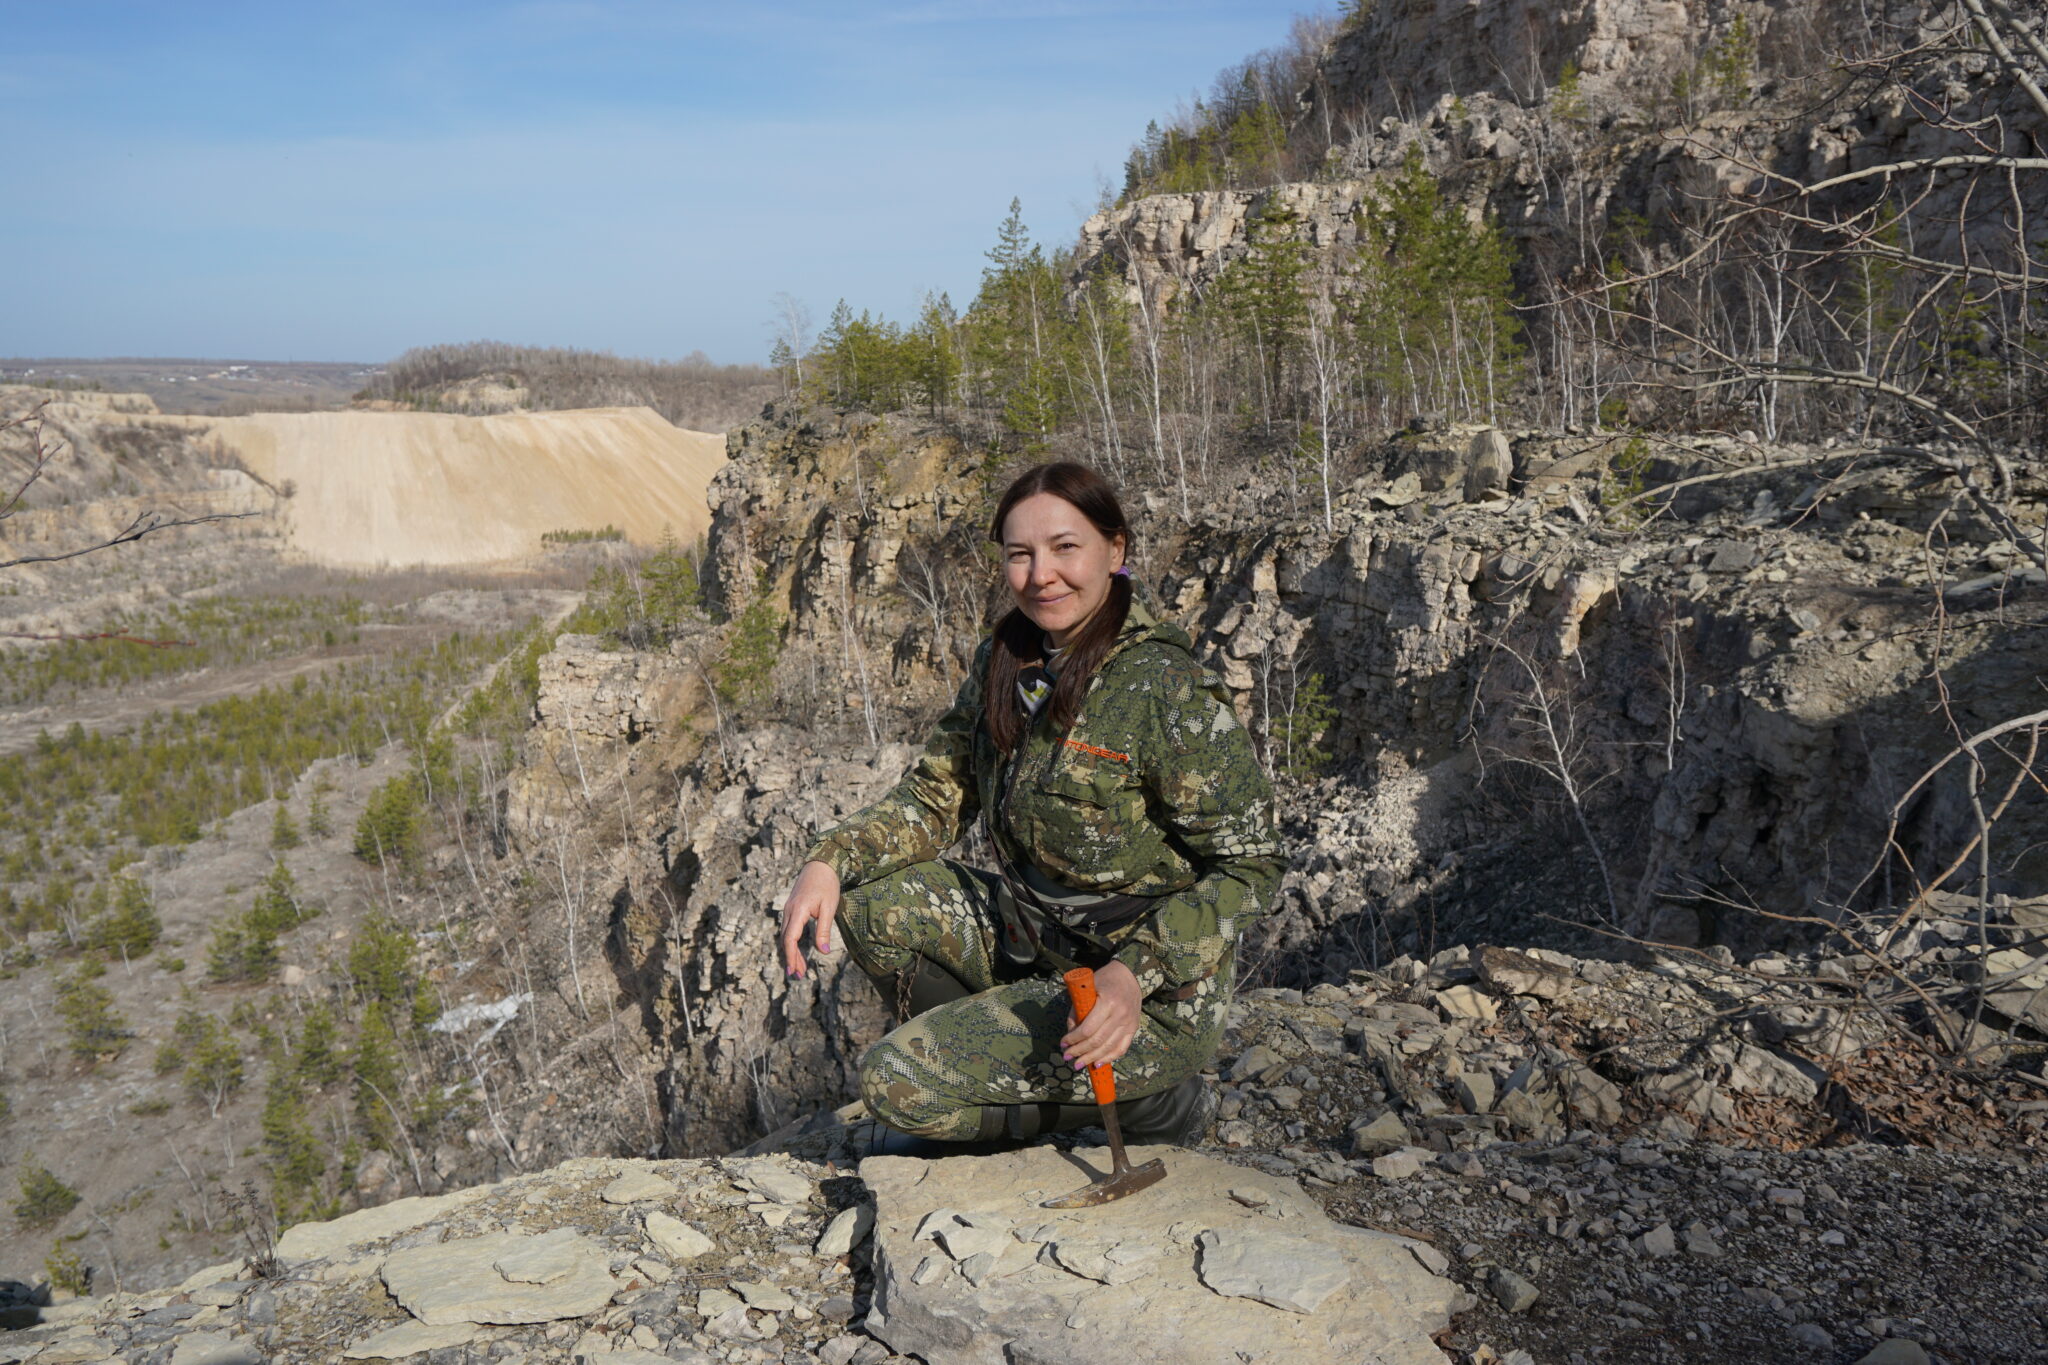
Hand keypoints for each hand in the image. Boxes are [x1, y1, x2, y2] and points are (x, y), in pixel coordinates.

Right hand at [779, 861, 842, 978]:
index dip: (791, 956)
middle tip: (798, 976)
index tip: (793, 971)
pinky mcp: (791, 908)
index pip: (790, 938)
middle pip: (785, 940)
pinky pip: (788, 929)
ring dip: (791, 952)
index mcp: (797, 911)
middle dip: (791, 959)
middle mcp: (789, 911)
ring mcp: (788, 909)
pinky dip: (791, 942)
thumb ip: (824, 930)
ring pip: (785, 936)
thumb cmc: (827, 884)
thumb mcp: (829, 908)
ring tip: (799, 968)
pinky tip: (798, 950)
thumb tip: (823, 952)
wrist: (821, 864)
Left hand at [1060, 960, 1141, 1072]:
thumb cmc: (1104, 980)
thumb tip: (1070, 1033)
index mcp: (1107, 1002)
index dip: (1073, 1039)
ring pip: (1109, 1047)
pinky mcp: (1134, 1028)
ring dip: (1092, 1059)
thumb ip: (1077, 1011)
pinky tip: (1097, 1064)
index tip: (1063, 1043)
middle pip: (1097, 1041)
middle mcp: (1120, 1014)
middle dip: (1080, 1052)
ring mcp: (1129, 1023)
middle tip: (1067, 1057)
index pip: (1087, 1029)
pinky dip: (1109, 1058)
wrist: (1130, 975)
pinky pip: (1121, 1048)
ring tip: (1079, 1064)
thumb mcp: (1087, 989)